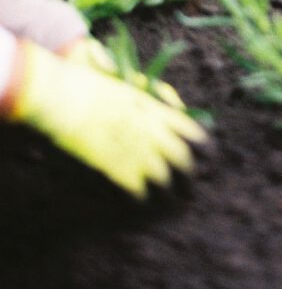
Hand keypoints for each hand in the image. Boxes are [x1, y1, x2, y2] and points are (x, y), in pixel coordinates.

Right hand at [8, 40, 205, 197]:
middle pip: (184, 160)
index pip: (192, 132)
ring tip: (173, 204)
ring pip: (165, 180)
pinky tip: (142, 204)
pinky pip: (139, 191)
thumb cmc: (92, 85)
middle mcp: (153, 132)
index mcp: (157, 110)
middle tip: (193, 188)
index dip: (203, 147)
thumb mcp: (129, 85)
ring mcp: (136, 152)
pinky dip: (142, 199)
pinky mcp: (117, 168)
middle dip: (192, 175)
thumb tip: (170, 106)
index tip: (208, 157)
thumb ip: (150, 97)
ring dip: (171, 194)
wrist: (66, 98)